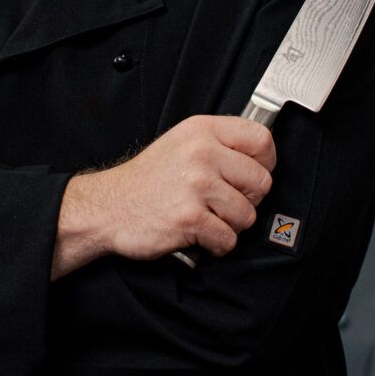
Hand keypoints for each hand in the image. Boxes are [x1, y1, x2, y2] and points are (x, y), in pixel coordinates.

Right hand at [52, 115, 275, 277]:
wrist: (108, 207)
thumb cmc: (147, 179)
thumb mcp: (181, 143)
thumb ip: (219, 144)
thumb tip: (261, 158)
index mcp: (202, 131)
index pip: (262, 139)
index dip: (266, 162)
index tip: (253, 174)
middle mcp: (202, 153)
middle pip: (261, 182)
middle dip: (247, 200)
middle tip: (223, 203)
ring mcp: (197, 186)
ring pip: (247, 215)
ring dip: (230, 225)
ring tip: (207, 218)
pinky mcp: (190, 218)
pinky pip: (228, 239)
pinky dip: (216, 244)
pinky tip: (198, 235)